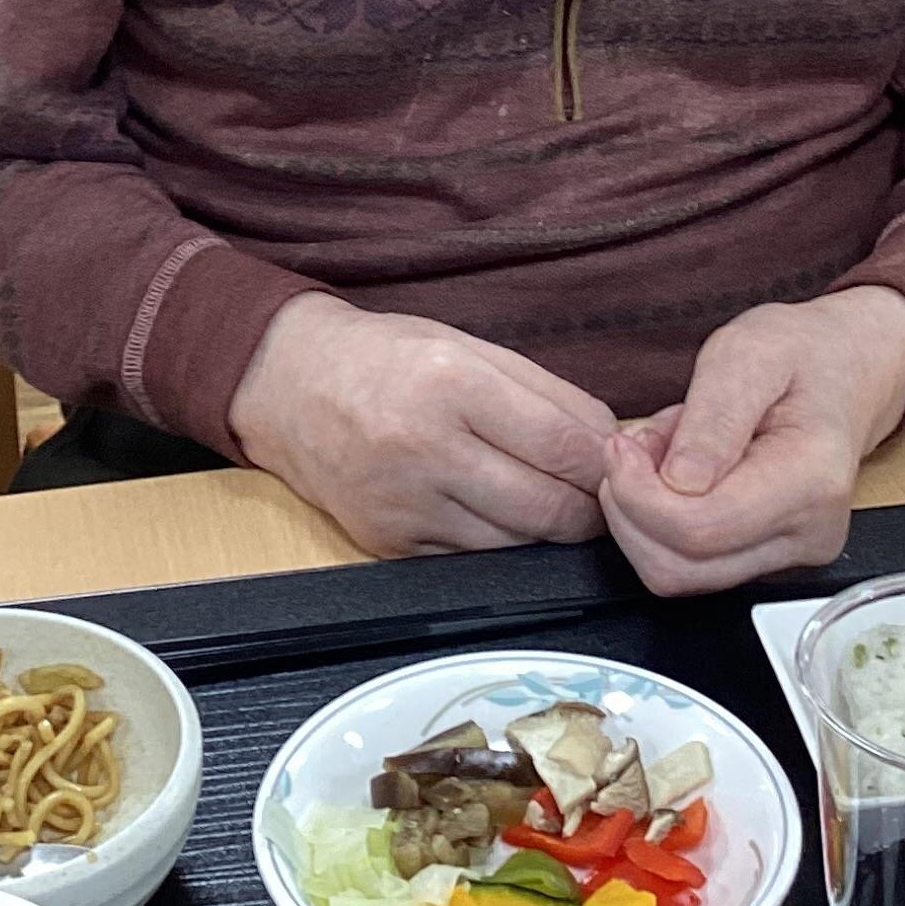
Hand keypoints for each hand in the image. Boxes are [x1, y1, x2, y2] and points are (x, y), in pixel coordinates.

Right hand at [227, 291, 619, 556]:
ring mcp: (404, 504)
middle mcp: (426, 448)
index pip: (565, 447)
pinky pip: (471, 559)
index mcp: (453, 383)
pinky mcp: (388, 543)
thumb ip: (547, 394)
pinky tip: (492, 509)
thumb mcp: (469, 346)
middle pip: (548, 508)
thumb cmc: (386, 358)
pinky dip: (497, 541)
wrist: (289, 384)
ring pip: (517, 544)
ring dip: (546, 528)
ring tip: (543, 495)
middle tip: (595, 493)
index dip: (605, 463)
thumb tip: (610, 444)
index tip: (615, 463)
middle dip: (588, 508)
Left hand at [598, 288, 904, 595]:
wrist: (845, 372)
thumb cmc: (800, 356)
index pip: (698, 528)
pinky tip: (678, 478)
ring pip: (677, 576)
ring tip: (662, 455)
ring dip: (644, 517)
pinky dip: (662, 525)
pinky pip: (689, 567)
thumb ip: (714, 416)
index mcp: (812, 480)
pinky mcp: (768, 563)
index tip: (623, 444)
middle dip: (633, 508)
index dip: (637, 493)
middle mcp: (809, 534)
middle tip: (638, 446)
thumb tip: (680, 483)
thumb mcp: (749, 351)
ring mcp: (791, 557)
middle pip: (678, 568)